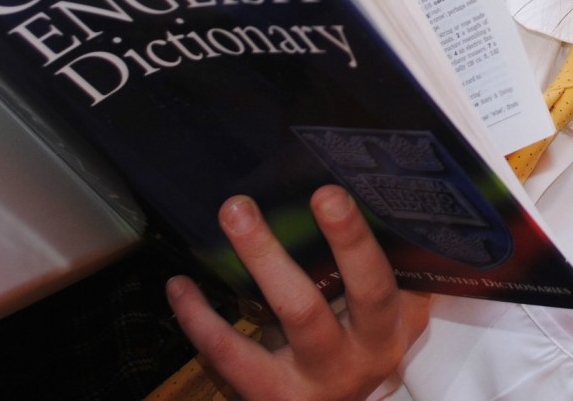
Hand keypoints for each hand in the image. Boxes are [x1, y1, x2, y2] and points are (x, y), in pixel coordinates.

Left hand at [167, 187, 430, 400]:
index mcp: (388, 330)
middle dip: (286, 250)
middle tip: (260, 203)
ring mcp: (309, 383)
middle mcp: (354, 359)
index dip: (352, 240)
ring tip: (234, 212)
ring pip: (282, 317)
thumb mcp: (392, 316)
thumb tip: (382, 198)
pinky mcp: (269, 397)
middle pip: (316, 304)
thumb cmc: (365, 346)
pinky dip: (199, 316)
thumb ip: (393, 271)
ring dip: (257, 259)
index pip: (377, 282)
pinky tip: (179, 284)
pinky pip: (228, 353)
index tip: (327, 193)